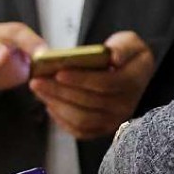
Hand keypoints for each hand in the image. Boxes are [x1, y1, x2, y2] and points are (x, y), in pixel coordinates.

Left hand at [29, 31, 153, 139]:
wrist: (135, 74)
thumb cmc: (127, 55)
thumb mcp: (130, 42)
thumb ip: (122, 47)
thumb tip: (114, 57)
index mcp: (132, 82)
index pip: (104, 83)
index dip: (81, 79)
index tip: (59, 72)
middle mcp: (124, 105)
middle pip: (88, 102)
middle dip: (60, 91)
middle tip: (37, 81)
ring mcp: (114, 120)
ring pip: (82, 119)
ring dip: (57, 105)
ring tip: (39, 90)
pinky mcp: (103, 128)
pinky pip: (81, 131)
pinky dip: (62, 120)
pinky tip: (50, 105)